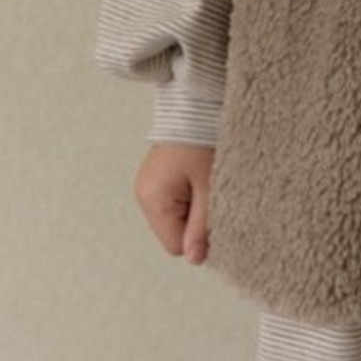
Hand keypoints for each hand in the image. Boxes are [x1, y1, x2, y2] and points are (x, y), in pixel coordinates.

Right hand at [133, 143, 214, 264]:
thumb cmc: (202, 138)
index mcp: (153, 200)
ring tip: (207, 181)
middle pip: (175, 232)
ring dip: (195, 207)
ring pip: (177, 217)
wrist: (196, 101)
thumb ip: (202, 225)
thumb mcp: (209, 186)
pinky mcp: (159, 176)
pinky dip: (191, 195)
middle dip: (197, 221)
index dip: (198, 238)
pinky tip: (200, 176)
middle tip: (213, 194)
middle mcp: (145, 194)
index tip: (216, 215)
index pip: (175, 246)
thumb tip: (195, 259)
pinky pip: (176, 200)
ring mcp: (150, 184)